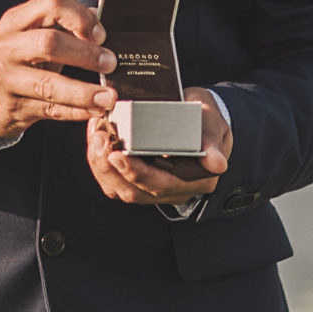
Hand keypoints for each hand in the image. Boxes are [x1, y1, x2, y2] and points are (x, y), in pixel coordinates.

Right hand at [0, 0, 116, 141]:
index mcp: (15, 22)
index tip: (100, 34)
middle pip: (49, 43)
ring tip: (108, 97)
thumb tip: (100, 19)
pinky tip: (95, 110)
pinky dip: (77, 111)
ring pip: (49, 84)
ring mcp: (6, 80)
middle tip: (110, 63)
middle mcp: (6, 48)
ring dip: (83, 92)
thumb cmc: (13, 61)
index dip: (80, 17)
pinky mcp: (12, 108)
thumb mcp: (29, 36)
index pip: (51, 4)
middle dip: (85, 54)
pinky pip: (50, 110)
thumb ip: (61, 25)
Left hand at [87, 87, 231, 209]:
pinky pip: (114, 181)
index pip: (161, 184)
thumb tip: (217, 163)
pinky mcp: (139, 183)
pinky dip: (100, 162)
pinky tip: (95, 139)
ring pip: (120, 189)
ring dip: (101, 166)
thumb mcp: (212, 123)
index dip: (137, 173)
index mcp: (196, 180)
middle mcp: (175, 191)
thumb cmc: (205, 120)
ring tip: (95, 138)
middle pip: (135, 191)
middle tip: (98, 140)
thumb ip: (211, 141)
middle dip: (110, 167)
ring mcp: (155, 189)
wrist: (201, 123)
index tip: (118, 155)